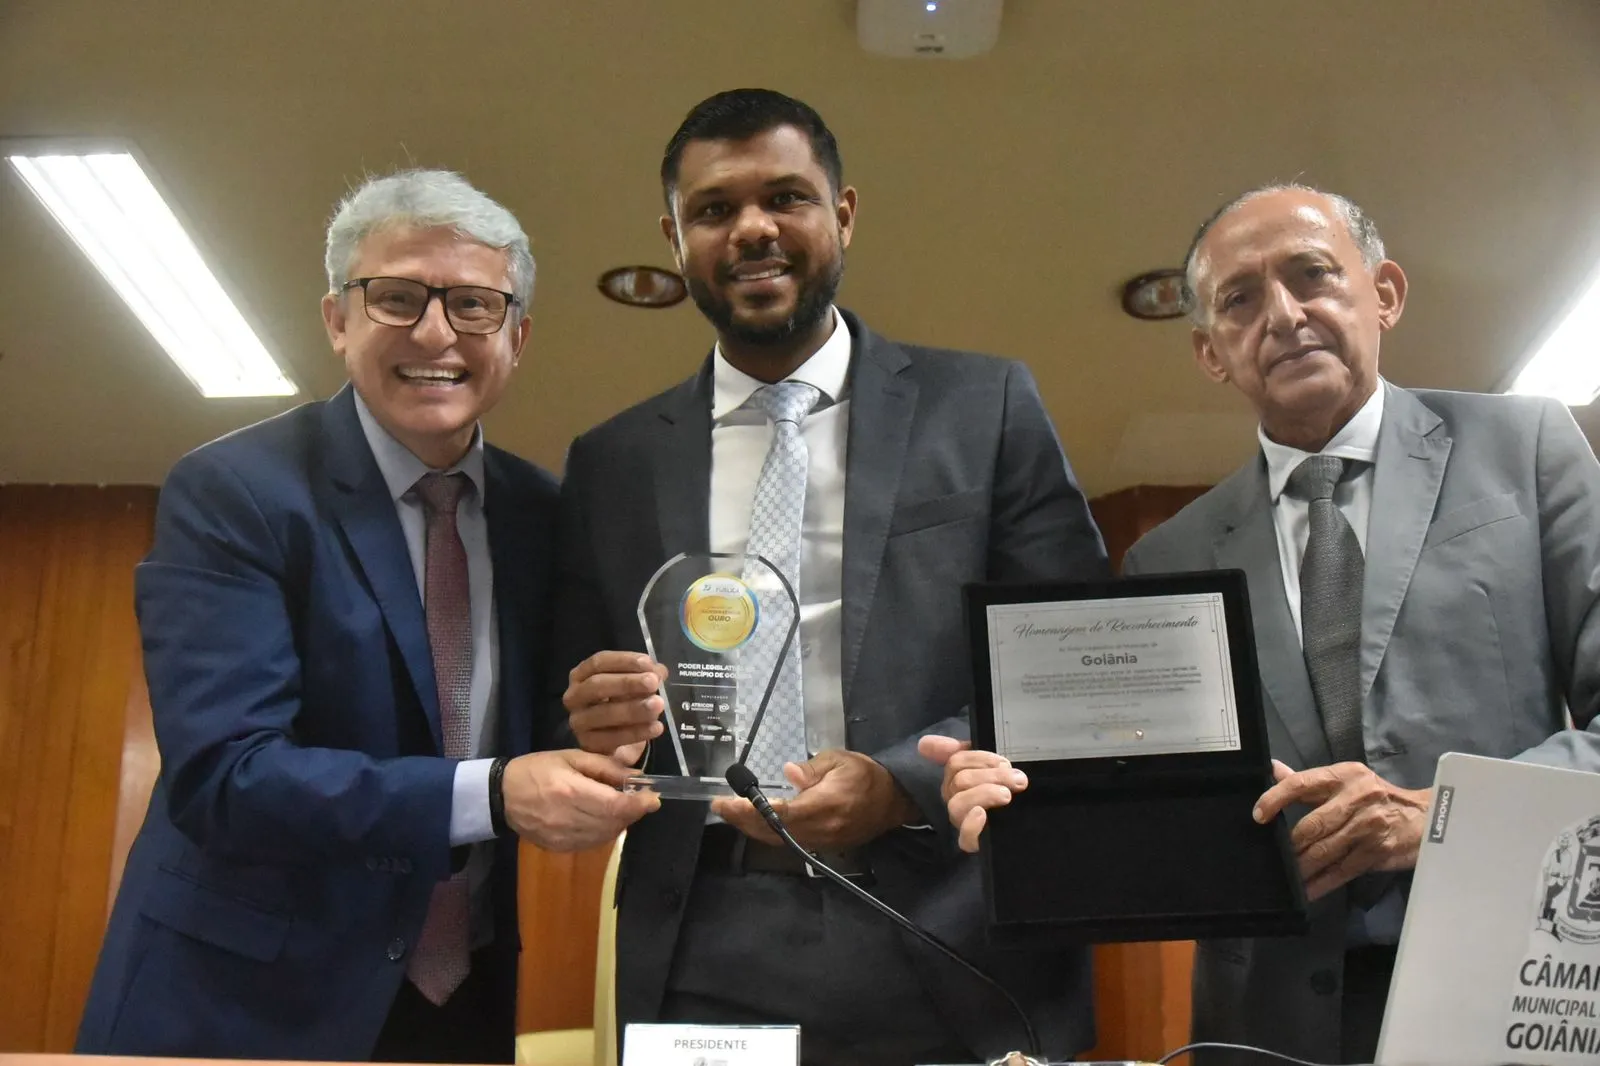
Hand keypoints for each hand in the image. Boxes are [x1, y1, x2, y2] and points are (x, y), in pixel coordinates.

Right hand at [501, 749, 660, 851]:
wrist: (501, 795)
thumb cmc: (536, 769)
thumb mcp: (570, 757)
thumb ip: (605, 766)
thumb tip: (636, 775)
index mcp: (572, 793)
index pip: (617, 806)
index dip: (640, 804)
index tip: (653, 797)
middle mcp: (570, 820)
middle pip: (615, 823)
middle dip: (632, 812)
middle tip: (638, 798)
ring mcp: (564, 838)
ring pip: (607, 835)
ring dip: (620, 822)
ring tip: (619, 806)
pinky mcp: (560, 848)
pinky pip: (593, 843)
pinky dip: (605, 832)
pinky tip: (601, 818)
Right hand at [564, 651, 667, 755]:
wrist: (619, 744)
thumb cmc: (623, 705)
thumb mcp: (635, 687)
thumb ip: (646, 676)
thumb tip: (659, 672)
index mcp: (581, 675)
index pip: (599, 662)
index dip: (623, 661)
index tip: (648, 663)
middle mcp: (574, 696)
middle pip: (597, 685)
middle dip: (627, 683)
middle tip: (653, 682)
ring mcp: (578, 721)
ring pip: (603, 713)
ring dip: (633, 708)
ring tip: (658, 705)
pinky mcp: (587, 744)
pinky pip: (611, 738)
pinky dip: (635, 733)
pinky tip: (656, 727)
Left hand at [710, 749, 919, 851]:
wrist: (894, 801)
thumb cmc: (866, 775)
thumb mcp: (840, 760)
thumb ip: (812, 768)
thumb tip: (788, 773)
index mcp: (825, 805)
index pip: (780, 813)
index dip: (750, 810)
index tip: (727, 801)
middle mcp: (821, 829)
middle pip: (773, 831)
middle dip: (743, 820)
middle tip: (719, 806)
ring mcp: (822, 841)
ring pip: (779, 840)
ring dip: (752, 828)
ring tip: (731, 813)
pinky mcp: (824, 845)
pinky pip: (790, 842)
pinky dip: (768, 833)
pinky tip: (755, 822)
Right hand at [918, 735, 1027, 852]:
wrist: (1027, 827)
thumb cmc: (1006, 789)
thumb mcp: (992, 767)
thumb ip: (963, 752)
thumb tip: (923, 743)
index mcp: (958, 778)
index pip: (956, 761)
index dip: (980, 758)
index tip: (1004, 763)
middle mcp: (955, 798)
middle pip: (961, 780)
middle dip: (992, 776)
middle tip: (1018, 780)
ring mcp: (961, 821)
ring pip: (958, 804)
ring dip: (984, 794)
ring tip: (1007, 795)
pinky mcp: (972, 843)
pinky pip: (964, 837)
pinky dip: (972, 825)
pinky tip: (983, 815)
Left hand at [1253, 759, 1430, 900]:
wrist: (1427, 817)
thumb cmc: (1379, 797)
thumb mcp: (1347, 780)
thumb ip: (1308, 780)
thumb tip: (1273, 769)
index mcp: (1343, 775)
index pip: (1302, 783)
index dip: (1276, 798)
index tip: (1258, 815)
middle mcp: (1356, 797)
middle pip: (1313, 824)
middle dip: (1291, 845)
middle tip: (1273, 857)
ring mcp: (1369, 825)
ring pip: (1325, 850)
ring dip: (1302, 867)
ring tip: (1287, 876)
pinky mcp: (1379, 850)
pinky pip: (1343, 870)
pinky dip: (1322, 882)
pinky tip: (1308, 890)